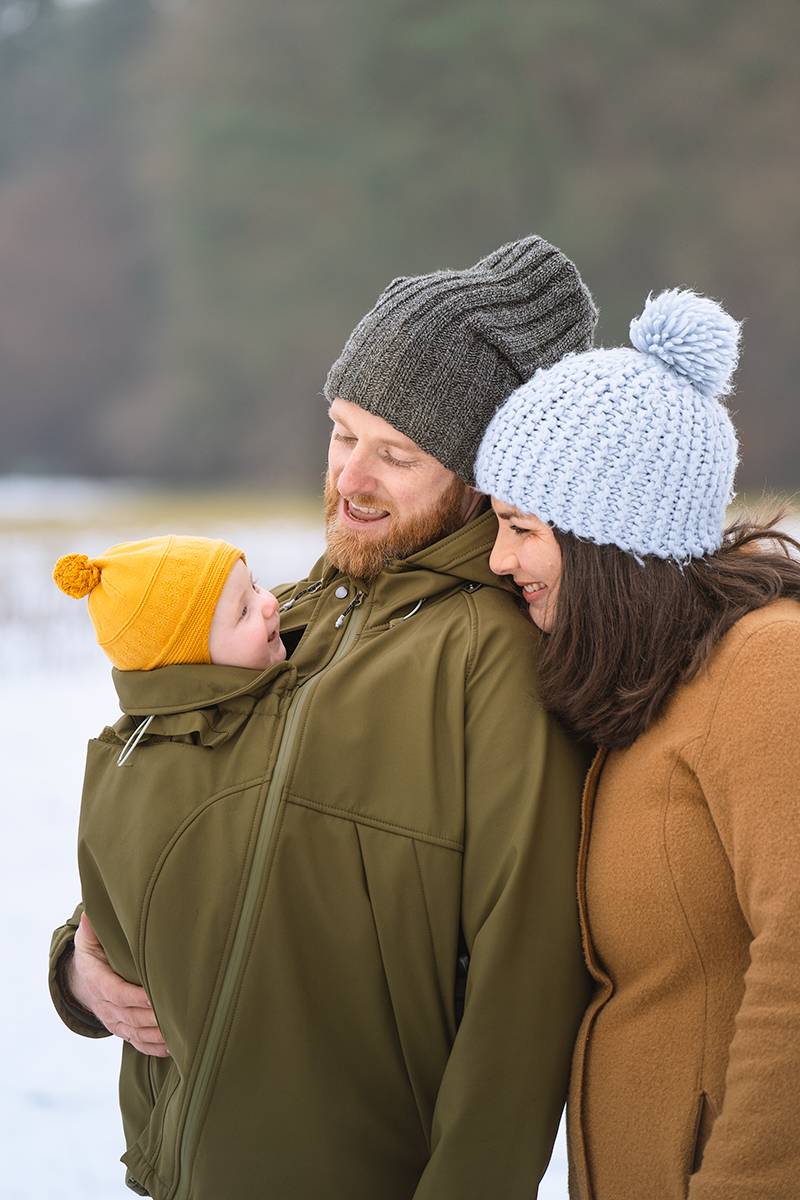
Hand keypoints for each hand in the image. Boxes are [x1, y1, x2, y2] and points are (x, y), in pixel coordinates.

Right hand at [68, 913, 169, 1057]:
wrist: (81, 983)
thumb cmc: (91, 956)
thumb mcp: (87, 940)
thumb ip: (91, 928)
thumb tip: (91, 913)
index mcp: (98, 982)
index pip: (117, 992)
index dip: (134, 997)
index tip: (153, 995)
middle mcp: (106, 1006)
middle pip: (130, 1016)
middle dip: (153, 1017)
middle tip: (176, 1015)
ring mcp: (114, 1020)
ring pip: (135, 1033)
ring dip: (156, 1035)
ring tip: (178, 1034)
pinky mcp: (122, 1029)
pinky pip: (136, 1043)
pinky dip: (152, 1048)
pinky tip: (170, 1048)